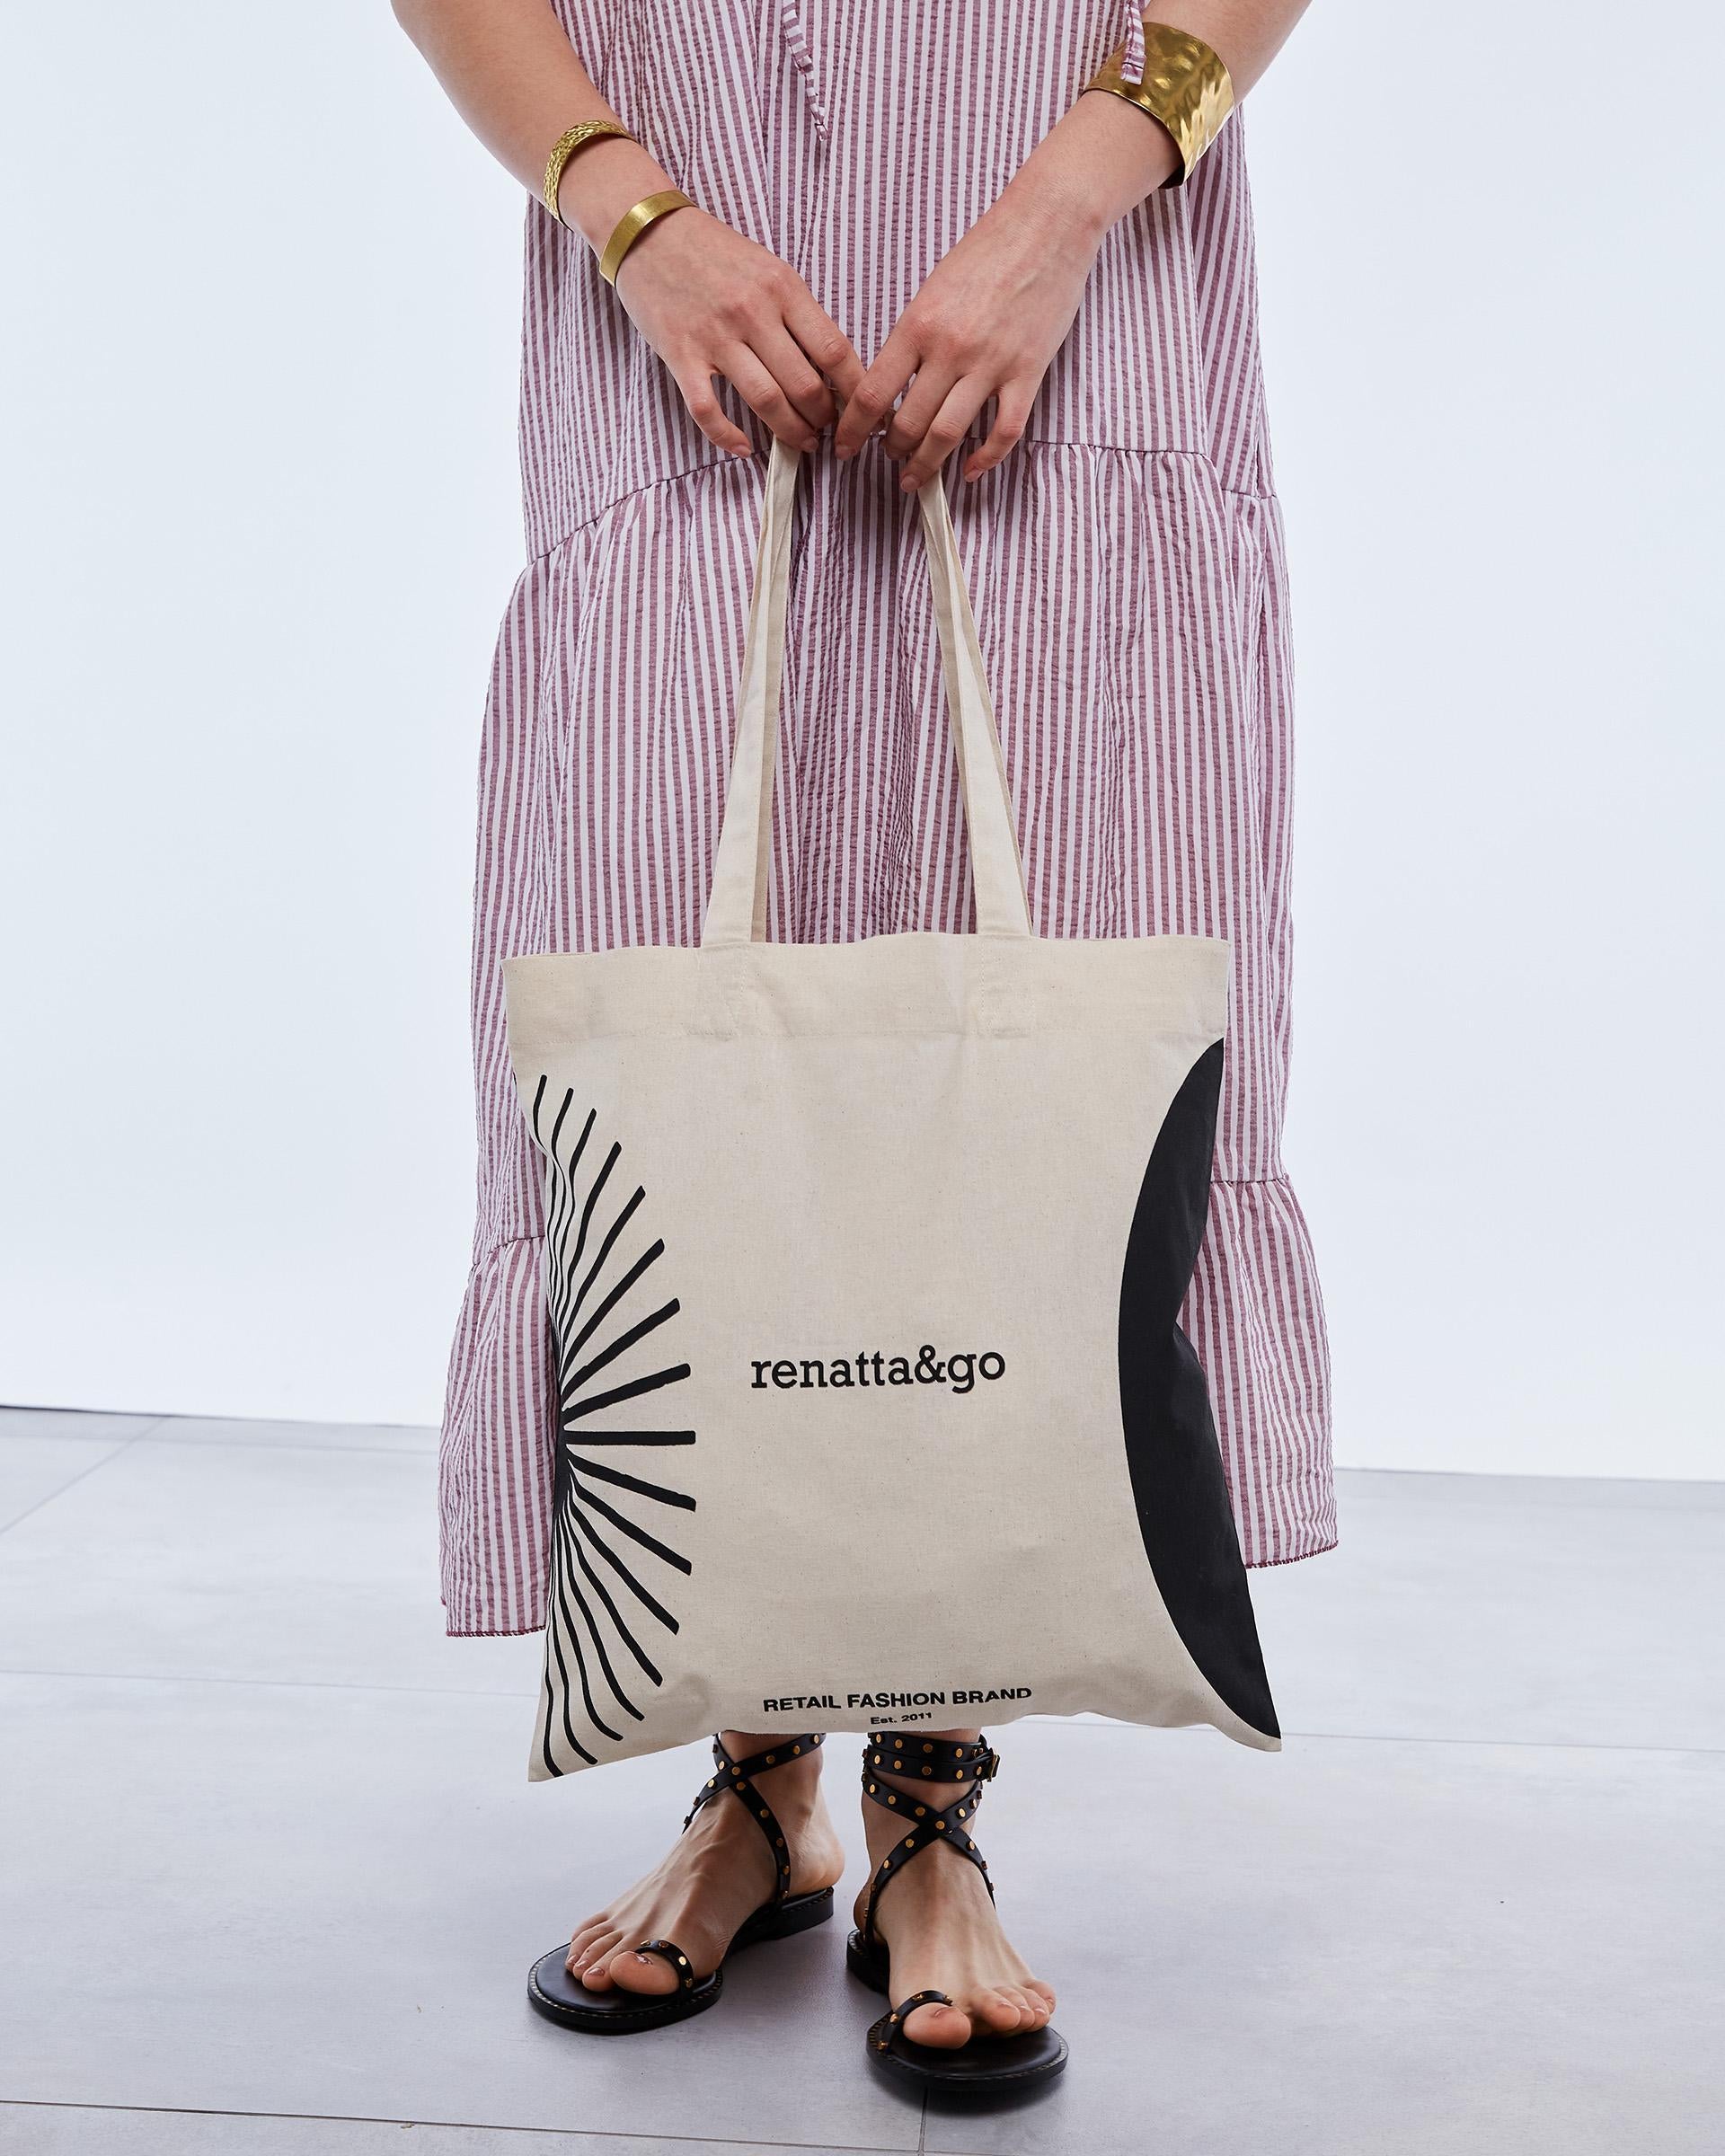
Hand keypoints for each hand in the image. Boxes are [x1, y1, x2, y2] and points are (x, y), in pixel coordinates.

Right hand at [612, 206, 862, 456]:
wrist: (647, 230)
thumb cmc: (713, 252)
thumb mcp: (768, 268)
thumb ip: (796, 313)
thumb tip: (829, 365)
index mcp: (782, 288)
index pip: (834, 350)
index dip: (855, 390)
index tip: (860, 409)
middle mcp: (752, 312)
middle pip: (805, 385)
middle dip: (824, 418)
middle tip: (828, 429)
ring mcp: (715, 336)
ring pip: (766, 401)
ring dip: (790, 431)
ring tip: (801, 441)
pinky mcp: (680, 355)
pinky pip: (708, 411)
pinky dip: (728, 437)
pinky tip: (744, 448)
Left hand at [832, 179, 1099, 489]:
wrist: (1047, 223)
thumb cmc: (989, 249)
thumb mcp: (934, 287)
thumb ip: (914, 335)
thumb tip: (894, 382)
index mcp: (919, 323)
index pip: (872, 393)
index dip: (853, 429)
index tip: (845, 446)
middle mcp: (951, 349)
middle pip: (907, 423)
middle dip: (891, 450)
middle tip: (887, 458)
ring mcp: (991, 364)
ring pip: (948, 435)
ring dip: (926, 464)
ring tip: (915, 476)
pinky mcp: (1028, 372)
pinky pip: (1004, 432)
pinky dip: (985, 460)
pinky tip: (970, 471)